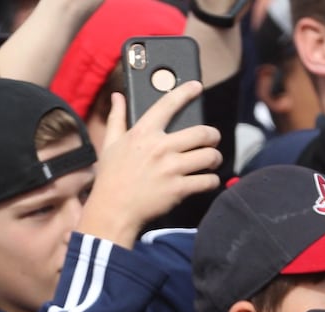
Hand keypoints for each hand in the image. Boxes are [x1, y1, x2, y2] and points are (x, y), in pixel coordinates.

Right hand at [81, 87, 221, 246]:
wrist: (112, 211)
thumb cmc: (110, 178)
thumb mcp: (109, 145)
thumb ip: (117, 118)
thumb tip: (117, 96)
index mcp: (144, 133)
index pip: (169, 104)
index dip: (186, 92)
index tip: (197, 87)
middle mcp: (160, 147)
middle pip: (202, 132)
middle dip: (212, 136)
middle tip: (212, 140)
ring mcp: (171, 169)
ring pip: (209, 156)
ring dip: (215, 158)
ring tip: (212, 161)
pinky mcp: (178, 189)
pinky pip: (207, 181)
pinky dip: (212, 181)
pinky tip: (207, 181)